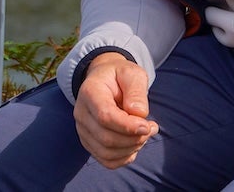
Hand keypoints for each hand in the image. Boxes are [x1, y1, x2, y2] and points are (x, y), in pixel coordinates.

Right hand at [73, 52, 157, 168]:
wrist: (105, 80)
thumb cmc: (120, 76)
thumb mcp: (132, 73)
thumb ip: (136, 91)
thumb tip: (138, 113)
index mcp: (90, 92)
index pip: (105, 117)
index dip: (128, 126)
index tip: (148, 125)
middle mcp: (81, 113)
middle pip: (106, 138)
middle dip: (134, 138)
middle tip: (151, 127)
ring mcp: (83, 130)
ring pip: (106, 152)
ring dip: (132, 148)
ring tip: (145, 133)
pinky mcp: (89, 142)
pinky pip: (106, 160)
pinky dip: (124, 157)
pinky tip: (135, 144)